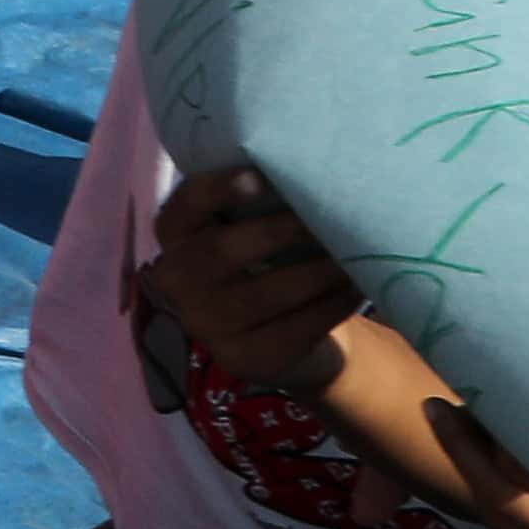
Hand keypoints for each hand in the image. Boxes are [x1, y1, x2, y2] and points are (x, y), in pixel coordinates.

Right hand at [140, 161, 361, 395]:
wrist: (278, 339)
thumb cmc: (266, 263)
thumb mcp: (245, 231)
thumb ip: (255, 206)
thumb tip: (305, 170)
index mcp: (174, 237)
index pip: (184, 206)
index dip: (217, 190)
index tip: (259, 175)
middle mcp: (176, 280)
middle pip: (220, 251)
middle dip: (278, 232)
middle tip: (326, 219)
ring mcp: (206, 325)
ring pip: (264, 294)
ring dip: (316, 273)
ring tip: (353, 258)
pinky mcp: (242, 359)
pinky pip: (293, 328)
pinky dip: (330, 306)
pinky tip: (354, 291)